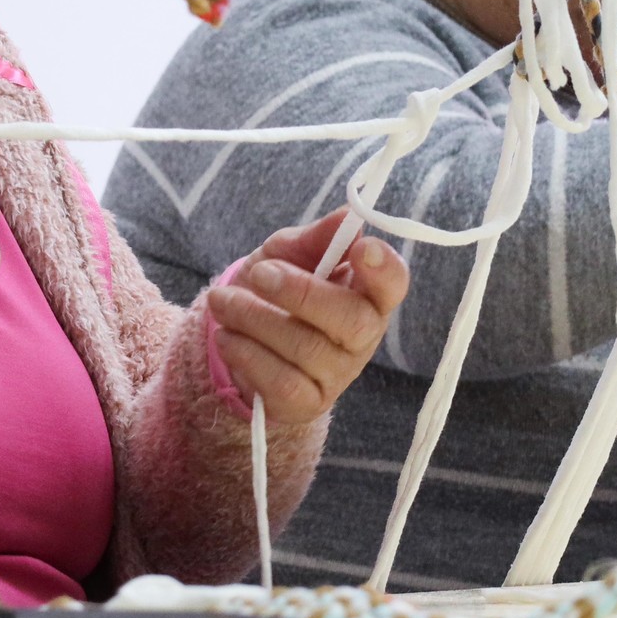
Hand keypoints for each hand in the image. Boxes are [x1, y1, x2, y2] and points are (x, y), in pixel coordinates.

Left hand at [208, 208, 409, 426]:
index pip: (393, 284)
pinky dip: (246, 354)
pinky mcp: (307, 402)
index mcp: (368, 294)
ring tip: (222, 300)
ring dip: (255, 318)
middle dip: (299, 292)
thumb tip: (345, 215)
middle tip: (258, 274)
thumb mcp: (290, 252)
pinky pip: (281, 382)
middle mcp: (363, 337)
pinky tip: (227, 337)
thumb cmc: (276, 285)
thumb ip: (316, 238)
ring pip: (306, 348)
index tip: (360, 248)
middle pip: (352, 320)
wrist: (240, 331)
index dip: (384, 269)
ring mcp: (338, 374)